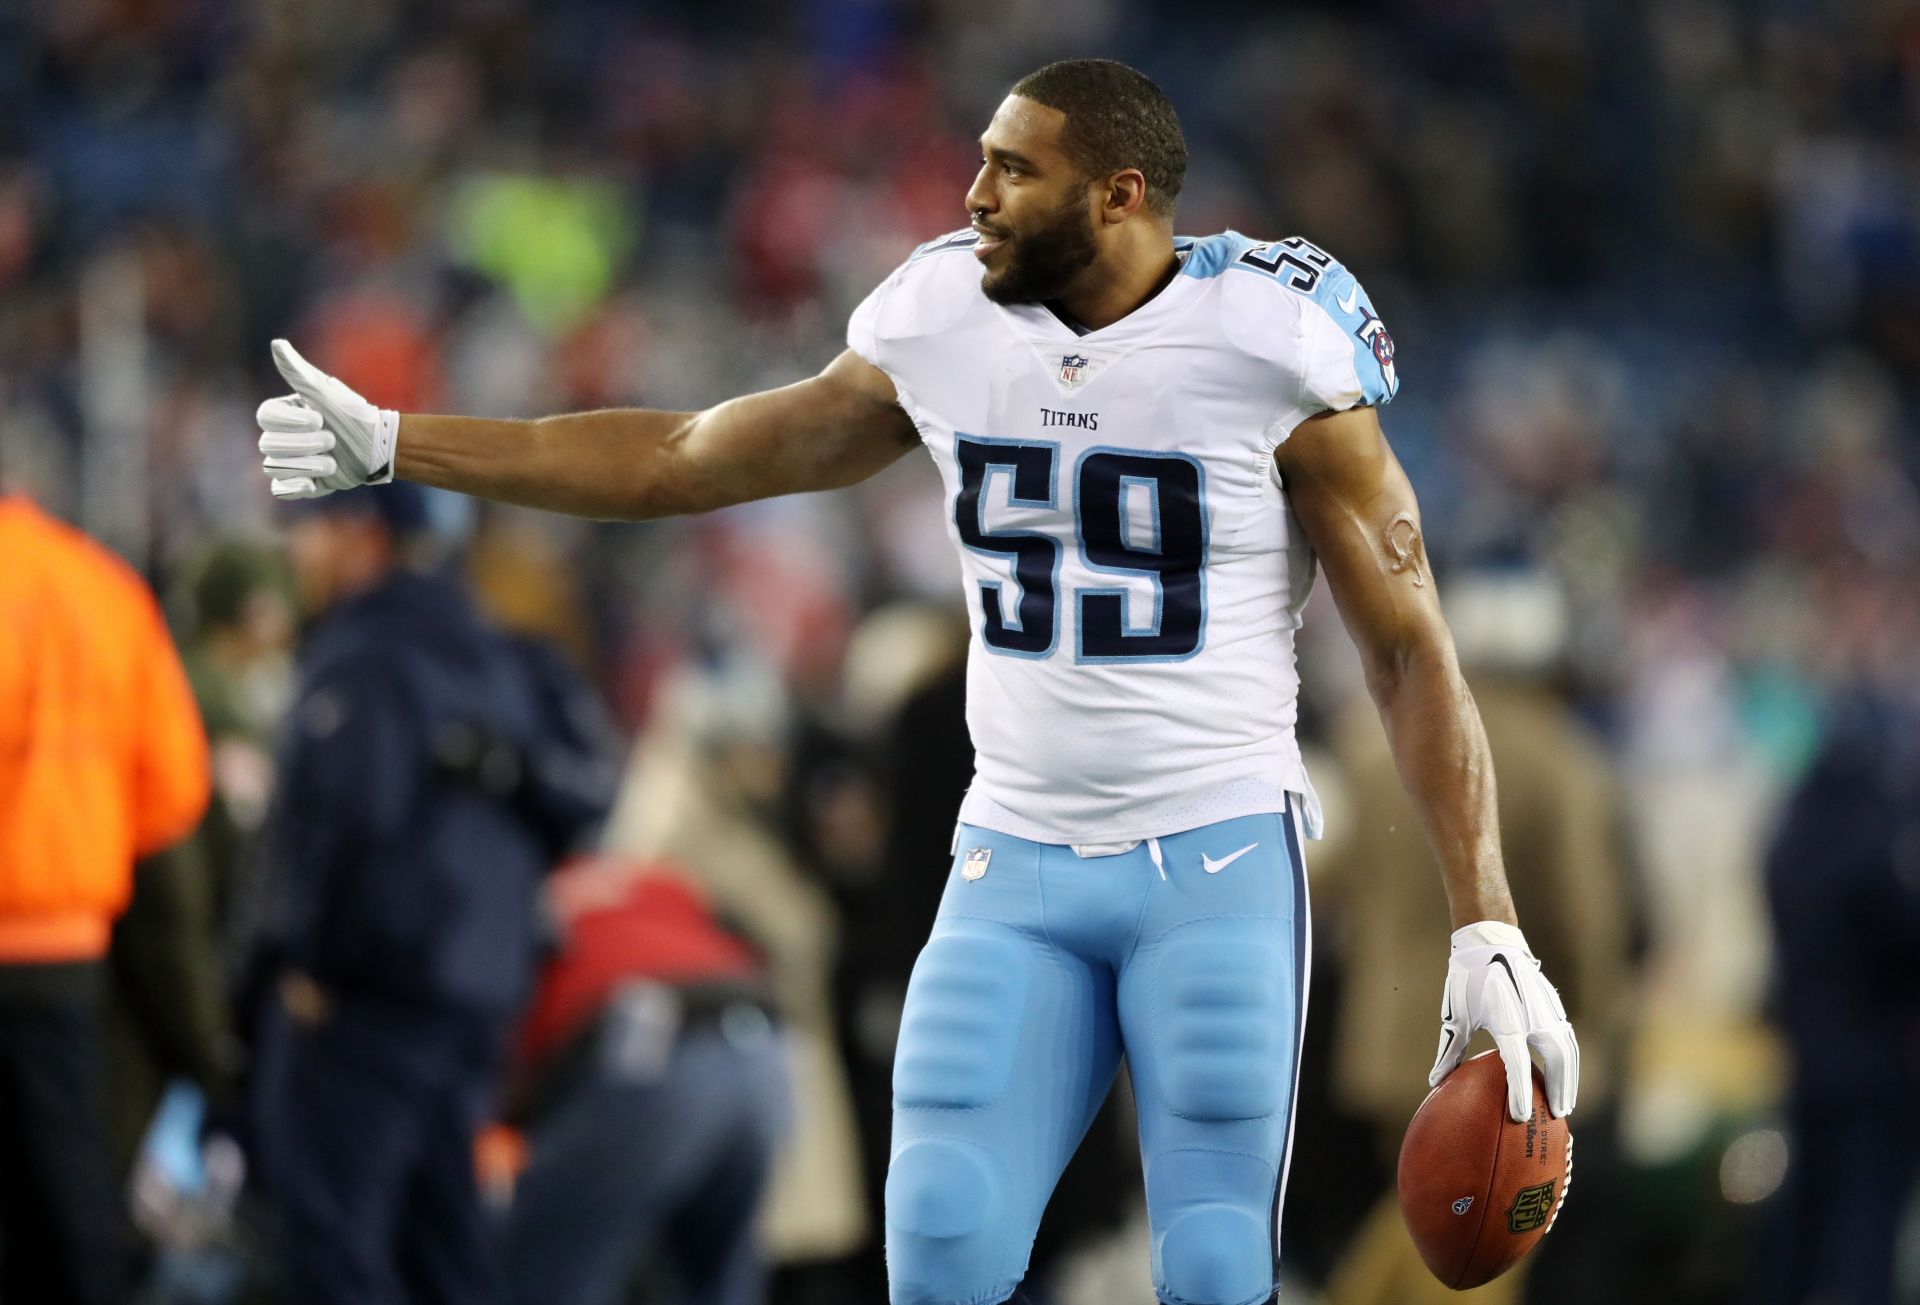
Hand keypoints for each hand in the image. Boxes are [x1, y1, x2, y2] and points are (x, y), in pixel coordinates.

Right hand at [256, 339, 397, 499]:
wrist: (380, 448)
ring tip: (333, 461)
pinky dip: (294, 487)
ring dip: (306, 465)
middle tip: (332, 440)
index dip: (290, 422)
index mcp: (284, 412)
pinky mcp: (300, 483)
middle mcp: (282, 435)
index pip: (265, 417)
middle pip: (268, 444)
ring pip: (274, 466)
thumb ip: (298, 371)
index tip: (319, 419)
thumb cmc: (354, 416)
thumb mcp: (326, 392)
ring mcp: (289, 460)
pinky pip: (280, 489)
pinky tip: (312, 483)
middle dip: (304, 444)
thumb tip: (277, 343)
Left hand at [1429, 921, 1578, 1120]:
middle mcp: (1533, 1015)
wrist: (1491, 940)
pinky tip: (1566, 1077)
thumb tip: (1435, 1081)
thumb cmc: (1468, 979)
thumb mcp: (1455, 1014)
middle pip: (1556, 1059)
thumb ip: (1450, 1050)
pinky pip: (1568, 1038)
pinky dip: (1570, 1061)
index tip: (1521, 1117)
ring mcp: (1547, 1009)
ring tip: (1566, 1104)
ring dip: (1570, 1078)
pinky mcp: (1554, 1005)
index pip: (1517, 1062)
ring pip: (1568, 1050)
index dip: (1520, 1091)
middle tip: (1556, 1116)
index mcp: (1506, 1018)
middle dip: (1558, 1090)